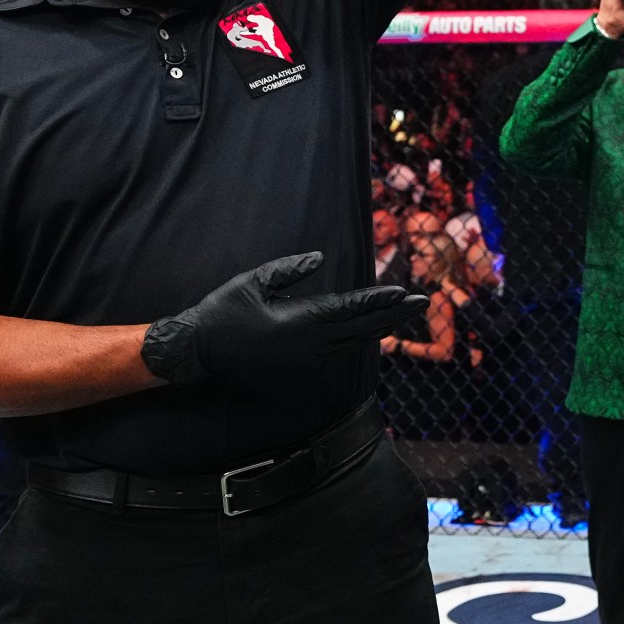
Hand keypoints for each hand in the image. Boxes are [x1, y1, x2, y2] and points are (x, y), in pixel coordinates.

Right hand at [142, 252, 410, 393]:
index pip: (349, 310)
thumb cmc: (224, 311)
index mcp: (299, 323)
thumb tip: (320, 257)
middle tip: (422, 302)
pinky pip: (341, 351)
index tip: (403, 292)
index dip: (378, 301)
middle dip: (393, 315)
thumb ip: (289, 269)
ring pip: (355, 342)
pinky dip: (362, 338)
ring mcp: (306, 358)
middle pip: (361, 328)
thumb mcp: (254, 281)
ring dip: (381, 326)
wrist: (200, 351)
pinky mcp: (301, 365)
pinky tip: (374, 330)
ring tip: (406, 313)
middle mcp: (309, 345)